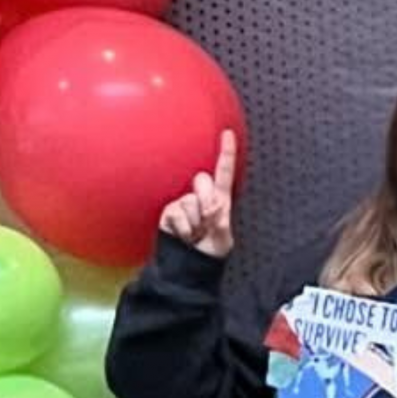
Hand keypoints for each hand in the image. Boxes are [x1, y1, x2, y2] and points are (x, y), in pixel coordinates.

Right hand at [159, 130, 237, 258]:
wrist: (188, 264)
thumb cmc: (209, 250)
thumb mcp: (222, 241)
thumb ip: (220, 223)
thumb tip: (212, 207)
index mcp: (220, 200)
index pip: (224, 173)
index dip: (226, 153)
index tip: (227, 133)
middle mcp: (201, 196)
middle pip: (203, 181)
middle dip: (206, 203)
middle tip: (205, 226)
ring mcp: (183, 202)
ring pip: (190, 201)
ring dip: (195, 223)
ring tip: (194, 234)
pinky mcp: (169, 211)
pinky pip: (177, 215)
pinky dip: (184, 229)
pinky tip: (184, 236)